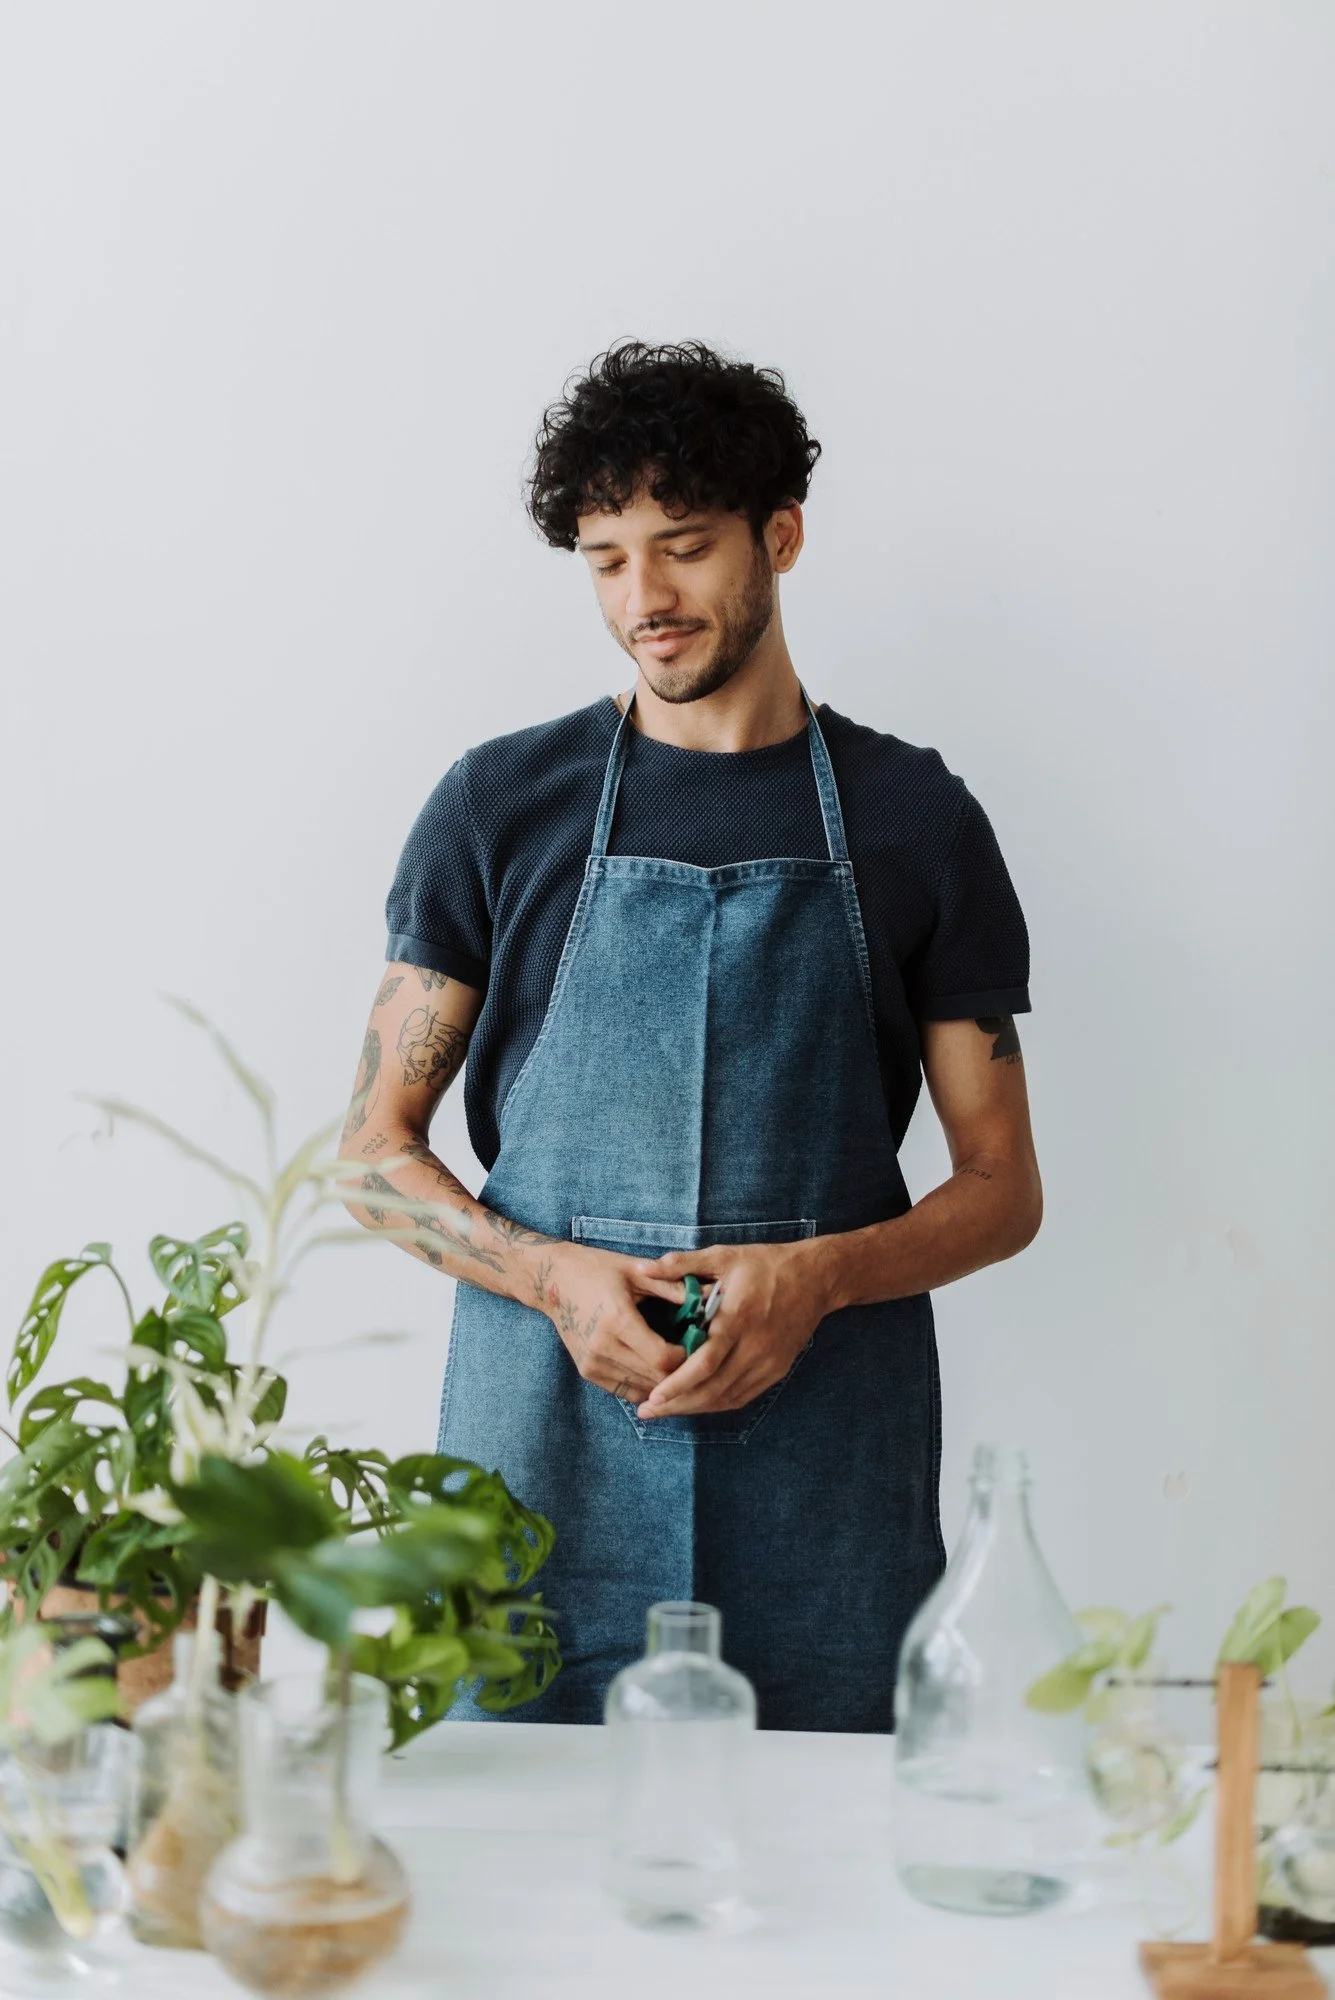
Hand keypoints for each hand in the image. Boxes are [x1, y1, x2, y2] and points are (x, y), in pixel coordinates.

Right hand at [530, 1243, 686, 1403]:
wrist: (552, 1279)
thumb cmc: (598, 1269)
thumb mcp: (637, 1271)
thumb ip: (674, 1288)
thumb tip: (712, 1296)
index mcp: (618, 1320)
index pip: (663, 1359)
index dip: (687, 1358)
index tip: (699, 1345)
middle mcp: (602, 1347)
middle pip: (654, 1378)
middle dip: (681, 1373)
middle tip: (698, 1359)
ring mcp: (592, 1363)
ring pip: (641, 1390)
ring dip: (664, 1383)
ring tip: (681, 1367)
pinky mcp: (587, 1371)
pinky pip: (624, 1391)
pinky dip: (645, 1386)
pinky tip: (657, 1372)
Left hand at [630, 1241, 833, 1417]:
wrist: (817, 1278)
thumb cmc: (765, 1264)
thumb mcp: (724, 1256)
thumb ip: (682, 1264)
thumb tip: (642, 1266)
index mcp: (738, 1318)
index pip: (704, 1362)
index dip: (677, 1384)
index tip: (651, 1396)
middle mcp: (755, 1346)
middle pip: (712, 1388)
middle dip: (677, 1404)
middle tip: (646, 1411)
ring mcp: (769, 1362)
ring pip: (727, 1397)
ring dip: (694, 1408)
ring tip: (663, 1411)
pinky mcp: (777, 1370)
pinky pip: (743, 1396)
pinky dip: (717, 1404)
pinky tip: (696, 1404)